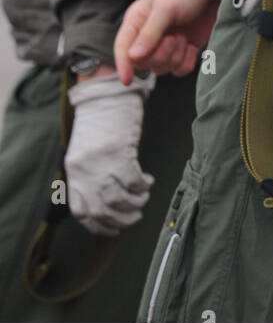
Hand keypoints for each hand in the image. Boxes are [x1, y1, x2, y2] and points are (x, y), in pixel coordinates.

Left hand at [65, 72, 154, 236]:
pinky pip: (133, 181)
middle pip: (102, 211)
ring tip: (143, 196)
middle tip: (135, 215)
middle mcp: (84, 170)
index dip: (99, 225)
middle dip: (122, 219)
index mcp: (74, 172)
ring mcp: (100, 162)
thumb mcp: (87, 151)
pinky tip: (148, 180)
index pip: (82, 211)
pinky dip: (143, 186)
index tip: (113, 228)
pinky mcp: (118, 151)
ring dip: (135, 204)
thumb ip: (91, 174)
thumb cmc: (100, 121)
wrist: (105, 93)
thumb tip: (107, 200)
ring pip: (119, 200)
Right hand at [114, 0, 217, 85]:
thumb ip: (150, 32)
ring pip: (161, 69)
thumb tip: (133, 57)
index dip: (122, 65)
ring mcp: (165, 45)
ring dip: (175, 56)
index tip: (126, 80)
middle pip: (144, 63)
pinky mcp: (182, 51)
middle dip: (161, 55)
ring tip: (183, 36)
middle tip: (174, 37)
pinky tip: (192, 45)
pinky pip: (179, 70)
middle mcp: (147, 36)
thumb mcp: (165, 7)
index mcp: (137, 21)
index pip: (122, 47)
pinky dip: (187, 61)